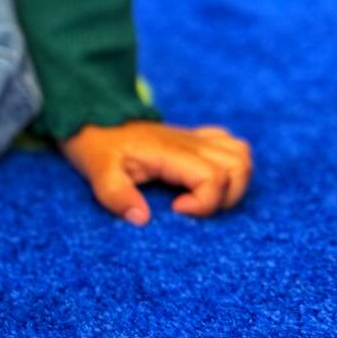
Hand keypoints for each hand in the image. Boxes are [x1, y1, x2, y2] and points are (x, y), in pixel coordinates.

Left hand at [62, 120, 251, 225]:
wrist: (95, 118)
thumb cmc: (97, 147)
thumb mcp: (98, 172)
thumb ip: (116, 195)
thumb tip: (142, 219)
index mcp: (170, 152)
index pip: (214, 177)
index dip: (205, 202)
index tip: (176, 210)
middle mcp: (190, 143)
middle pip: (238, 167)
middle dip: (225, 197)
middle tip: (193, 208)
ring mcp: (195, 139)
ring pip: (242, 155)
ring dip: (235, 182)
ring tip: (204, 198)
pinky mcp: (195, 139)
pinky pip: (232, 146)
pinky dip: (231, 166)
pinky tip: (206, 180)